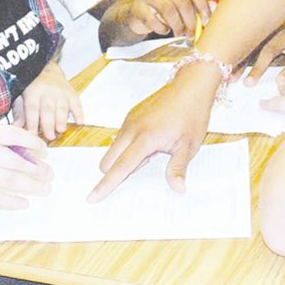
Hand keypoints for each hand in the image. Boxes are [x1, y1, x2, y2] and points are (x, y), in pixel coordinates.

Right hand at [0, 123, 51, 209]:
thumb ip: (4, 141)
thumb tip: (35, 153)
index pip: (15, 135)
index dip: (33, 142)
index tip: (44, 150)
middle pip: (17, 162)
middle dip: (37, 169)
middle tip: (49, 174)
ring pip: (11, 181)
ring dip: (32, 186)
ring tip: (45, 188)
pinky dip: (13, 202)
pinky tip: (25, 202)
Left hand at [13, 61, 83, 140]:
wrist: (46, 67)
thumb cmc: (32, 84)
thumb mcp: (21, 94)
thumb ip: (19, 111)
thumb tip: (16, 127)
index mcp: (33, 92)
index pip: (32, 109)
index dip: (32, 122)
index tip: (32, 135)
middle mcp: (47, 91)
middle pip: (48, 109)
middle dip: (49, 123)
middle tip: (50, 136)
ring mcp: (61, 92)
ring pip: (62, 106)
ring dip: (62, 119)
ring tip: (61, 130)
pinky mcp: (71, 93)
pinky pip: (76, 103)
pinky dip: (79, 113)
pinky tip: (79, 122)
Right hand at [87, 61, 219, 200]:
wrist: (191, 86)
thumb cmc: (192, 115)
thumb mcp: (189, 146)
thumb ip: (177, 168)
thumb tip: (177, 189)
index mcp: (145, 138)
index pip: (120, 167)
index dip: (106, 185)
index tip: (92, 198)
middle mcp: (132, 129)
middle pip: (108, 160)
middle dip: (116, 172)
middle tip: (147, 165)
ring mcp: (130, 120)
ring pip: (113, 148)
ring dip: (124, 158)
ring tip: (155, 151)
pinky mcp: (131, 115)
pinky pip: (120, 137)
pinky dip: (128, 146)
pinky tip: (152, 141)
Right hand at [120, 0, 210, 38]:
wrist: (138, 13)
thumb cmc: (166, 7)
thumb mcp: (184, 4)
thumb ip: (200, 4)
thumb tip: (214, 7)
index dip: (202, 6)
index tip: (207, 21)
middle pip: (182, 1)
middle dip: (190, 21)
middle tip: (192, 33)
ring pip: (168, 10)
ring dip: (177, 26)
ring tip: (180, 33)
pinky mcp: (137, 7)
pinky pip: (153, 19)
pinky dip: (162, 28)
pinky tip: (164, 30)